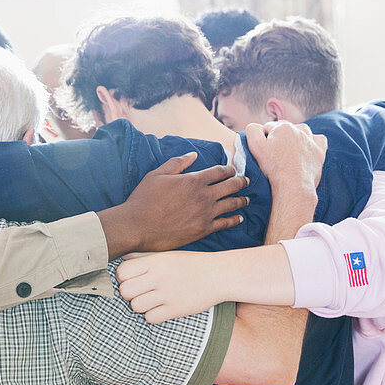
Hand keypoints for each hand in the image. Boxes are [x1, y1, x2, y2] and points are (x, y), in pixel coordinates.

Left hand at [117, 250, 219, 322]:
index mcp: (156, 261)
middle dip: (130, 293)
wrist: (220, 275)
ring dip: (141, 305)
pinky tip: (161, 308)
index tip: (133, 278)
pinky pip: (150, 318)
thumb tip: (122, 256)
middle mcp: (160, 276)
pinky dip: (153, 315)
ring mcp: (168, 294)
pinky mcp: (176, 309)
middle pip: (125, 291)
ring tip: (152, 300)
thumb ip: (144, 256)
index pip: (122, 271)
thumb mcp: (168, 255)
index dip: (124, 277)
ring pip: (135, 306)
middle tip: (140, 291)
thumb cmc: (191, 264)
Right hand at [120, 152, 247, 252]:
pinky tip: (239, 218)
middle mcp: (204, 196)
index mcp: (193, 180)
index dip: (229, 169)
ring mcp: (206, 213)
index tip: (232, 170)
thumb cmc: (144, 199)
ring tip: (247, 199)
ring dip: (242, 200)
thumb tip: (193, 155)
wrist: (138, 226)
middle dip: (241, 181)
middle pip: (231, 186)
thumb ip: (177, 163)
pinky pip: (225, 223)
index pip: (220, 171)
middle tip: (246, 181)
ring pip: (232, 204)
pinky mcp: (203, 229)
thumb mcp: (157, 174)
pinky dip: (234, 219)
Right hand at [243, 121, 326, 190]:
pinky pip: (318, 139)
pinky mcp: (319, 151)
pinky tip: (306, 149)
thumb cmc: (274, 168)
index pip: (268, 128)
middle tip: (275, 155)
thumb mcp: (255, 146)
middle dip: (279, 138)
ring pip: (302, 131)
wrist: (293, 186)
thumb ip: (253, 130)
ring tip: (289, 152)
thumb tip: (257, 126)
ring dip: (296, 137)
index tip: (265, 151)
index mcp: (283, 127)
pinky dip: (313, 142)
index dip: (264, 139)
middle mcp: (299, 130)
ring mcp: (311, 140)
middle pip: (284, 129)